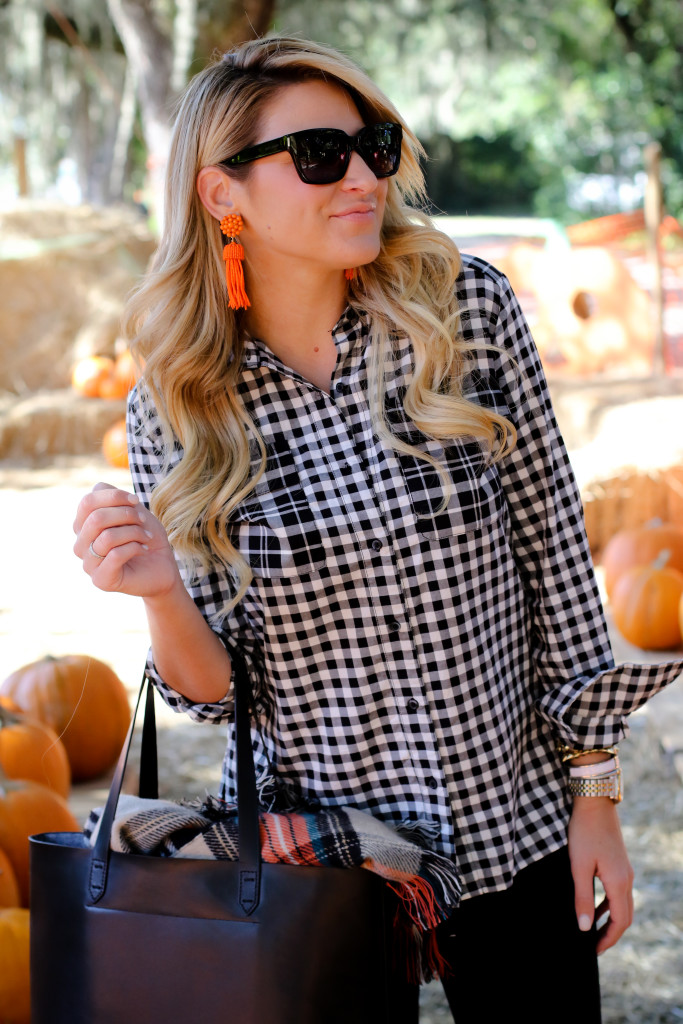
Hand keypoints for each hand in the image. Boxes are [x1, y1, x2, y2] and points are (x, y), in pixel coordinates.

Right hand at [73, 481, 181, 598]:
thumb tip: (98, 488)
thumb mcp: (133, 511)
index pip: (87, 502)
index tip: (136, 500)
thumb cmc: (146, 537)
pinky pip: (115, 555)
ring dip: (134, 532)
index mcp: (83, 526)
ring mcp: (89, 564)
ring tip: (146, 536)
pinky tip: (143, 549)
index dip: (114, 496)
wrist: (163, 568)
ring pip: (107, 537)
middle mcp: (80, 545)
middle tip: (143, 521)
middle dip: (126, 515)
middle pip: (96, 518)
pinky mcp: (101, 580)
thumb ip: (113, 497)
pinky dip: (135, 547)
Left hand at [567, 796, 633, 954]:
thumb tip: (584, 927)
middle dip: (611, 934)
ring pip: (622, 904)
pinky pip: (618, 892)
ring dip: (610, 920)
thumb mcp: (579, 866)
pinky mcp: (619, 863)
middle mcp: (627, 879)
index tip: (594, 951)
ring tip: (592, 931)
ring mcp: (625, 870)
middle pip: (625, 916)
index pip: (619, 922)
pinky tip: (593, 907)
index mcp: (619, 882)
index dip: (608, 939)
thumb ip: (582, 897)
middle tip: (594, 946)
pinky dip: (608, 905)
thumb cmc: (584, 832)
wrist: (595, 803)